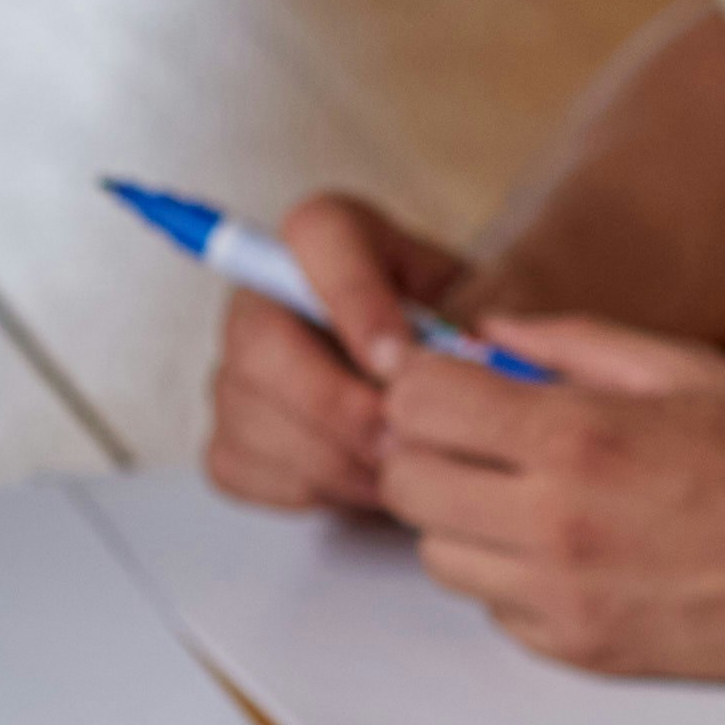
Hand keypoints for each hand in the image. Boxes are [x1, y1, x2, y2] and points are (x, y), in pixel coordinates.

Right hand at [199, 193, 476, 518]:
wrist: (456, 391)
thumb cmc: (470, 343)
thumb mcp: (493, 313)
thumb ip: (479, 319)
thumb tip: (464, 353)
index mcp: (338, 236)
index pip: (319, 236)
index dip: (354, 300)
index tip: (397, 360)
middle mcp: (270, 292)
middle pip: (260, 341)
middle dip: (332, 404)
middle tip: (397, 442)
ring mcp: (240, 365)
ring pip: (249, 413)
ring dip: (329, 458)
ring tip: (399, 473)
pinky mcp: (231, 430)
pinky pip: (241, 466)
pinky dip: (306, 488)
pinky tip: (365, 485)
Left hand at [377, 313, 724, 681]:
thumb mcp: (684, 368)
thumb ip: (573, 341)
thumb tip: (487, 332)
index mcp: (576, 436)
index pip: (419, 404)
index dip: (422, 387)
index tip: (450, 386)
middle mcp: (552, 521)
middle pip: (405, 482)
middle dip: (427, 452)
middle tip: (475, 442)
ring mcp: (560, 595)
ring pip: (434, 554)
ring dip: (459, 520)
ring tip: (522, 498)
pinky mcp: (576, 649)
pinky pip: (489, 608)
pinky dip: (506, 579)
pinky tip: (562, 552)